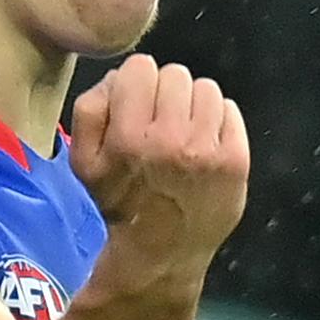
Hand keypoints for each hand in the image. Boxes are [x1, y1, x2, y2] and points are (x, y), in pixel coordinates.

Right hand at [70, 55, 249, 269]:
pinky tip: (204, 143)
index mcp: (130, 137)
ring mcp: (208, 149)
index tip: (135, 106)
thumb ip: (90, 109)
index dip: (135, 83)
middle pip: (175, 74)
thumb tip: (118, 77)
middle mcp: (171, 139)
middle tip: (160, 122)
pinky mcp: (236, 159)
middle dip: (165, 93)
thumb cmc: (121, 201)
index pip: (140, 67)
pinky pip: (229, 109)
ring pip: (205, 88)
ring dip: (192, 105)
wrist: (162, 252)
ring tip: (183, 132)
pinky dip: (217, 121)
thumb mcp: (83, 160)